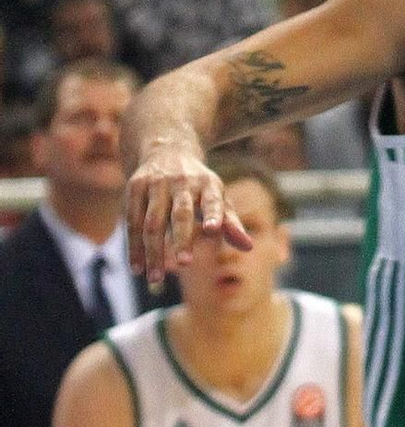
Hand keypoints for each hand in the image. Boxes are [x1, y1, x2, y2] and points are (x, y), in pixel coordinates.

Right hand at [126, 144, 253, 286]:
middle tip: (185, 264)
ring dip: (154, 251)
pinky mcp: (136, 187)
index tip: (213, 230)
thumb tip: (249, 247)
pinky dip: (134, 246)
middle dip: (182, 237)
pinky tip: (137, 268)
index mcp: (207, 183)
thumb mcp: (217, 196)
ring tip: (156, 279)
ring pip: (153, 221)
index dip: (214, 213)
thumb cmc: (198, 184)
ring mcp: (157, 183)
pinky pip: (132, 221)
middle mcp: (182, 181)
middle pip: (181, 212)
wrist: (166, 148)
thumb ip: (230, 223)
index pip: (212, 199)